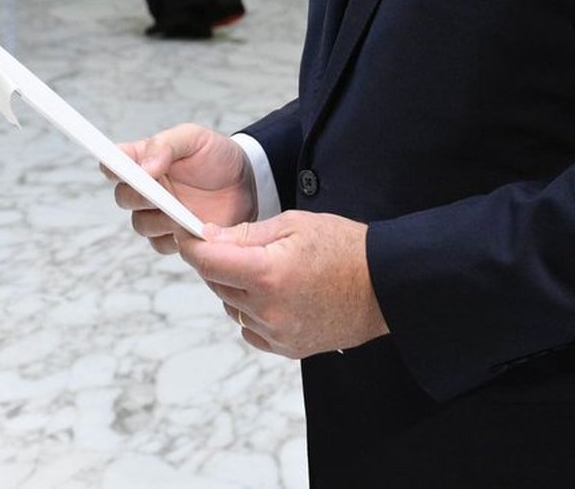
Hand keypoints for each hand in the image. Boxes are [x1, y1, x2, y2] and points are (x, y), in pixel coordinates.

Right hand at [110, 124, 256, 254]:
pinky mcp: (175, 236)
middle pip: (124, 197)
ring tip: (182, 214)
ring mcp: (159, 214)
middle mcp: (147, 187)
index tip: (119, 169)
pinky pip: (161, 244)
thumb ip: (166, 145)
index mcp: (145, 159)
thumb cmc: (218, 156)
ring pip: (141, 224)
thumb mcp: (194, 138)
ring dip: (158, 220)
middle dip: (137, 196)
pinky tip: (192, 228)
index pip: (114, 162)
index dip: (111, 166)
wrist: (249, 184)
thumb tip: (144, 167)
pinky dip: (174, 239)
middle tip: (157, 194)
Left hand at [180, 211, 387, 358]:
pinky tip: (275, 295)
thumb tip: (207, 238)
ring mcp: (278, 333)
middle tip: (235, 245)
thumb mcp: (293, 225)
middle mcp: (268, 309)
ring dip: (236, 288)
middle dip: (218, 263)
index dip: (192, 246)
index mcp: (266, 273)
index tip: (189, 236)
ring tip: (265, 269)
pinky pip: (251, 329)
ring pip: (232, 307)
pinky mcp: (288, 348)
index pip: (207, 262)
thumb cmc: (344, 248)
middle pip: (217, 284)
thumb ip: (245, 234)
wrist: (385, 286)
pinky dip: (253, 312)